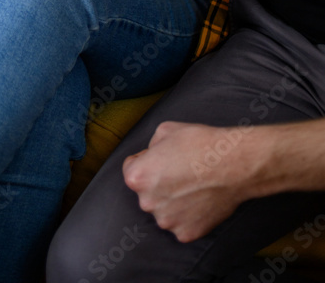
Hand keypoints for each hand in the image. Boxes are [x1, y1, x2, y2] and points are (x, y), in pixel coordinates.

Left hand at [122, 121, 257, 241]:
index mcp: (138, 177)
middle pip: (147, 192)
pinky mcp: (186, 234)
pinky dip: (188, 215)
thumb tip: (150, 157)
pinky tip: (200, 199)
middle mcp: (147, 203)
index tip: (160, 159)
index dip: (146, 160)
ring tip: (192, 185)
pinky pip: (181, 223)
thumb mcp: (164, 131)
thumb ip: (150, 147)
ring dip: (172, 201)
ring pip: (163, 209)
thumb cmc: (199, 143)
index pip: (130, 169)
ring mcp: (167, 221)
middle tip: (180, 172)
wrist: (233, 165)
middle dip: (158, 182)